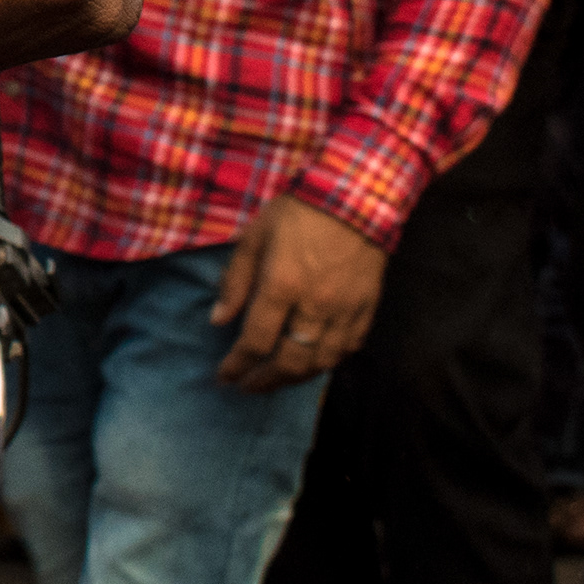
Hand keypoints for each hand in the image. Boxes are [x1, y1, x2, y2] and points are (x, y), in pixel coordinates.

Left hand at [211, 193, 387, 390]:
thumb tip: (217, 320)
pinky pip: (348, 349)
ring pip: (320, 362)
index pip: (256, 341)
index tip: (224, 375)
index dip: (237, 364)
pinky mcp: (366, 309)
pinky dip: (328, 362)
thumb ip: (235, 281)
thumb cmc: (298, 213)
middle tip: (247, 386)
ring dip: (294, 378)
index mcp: (282, 285)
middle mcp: (315, 306)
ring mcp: (345, 310)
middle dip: (263, 380)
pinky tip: (312, 363)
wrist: (355, 197)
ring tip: (275, 380)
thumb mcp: (254, 237)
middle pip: (288, 361)